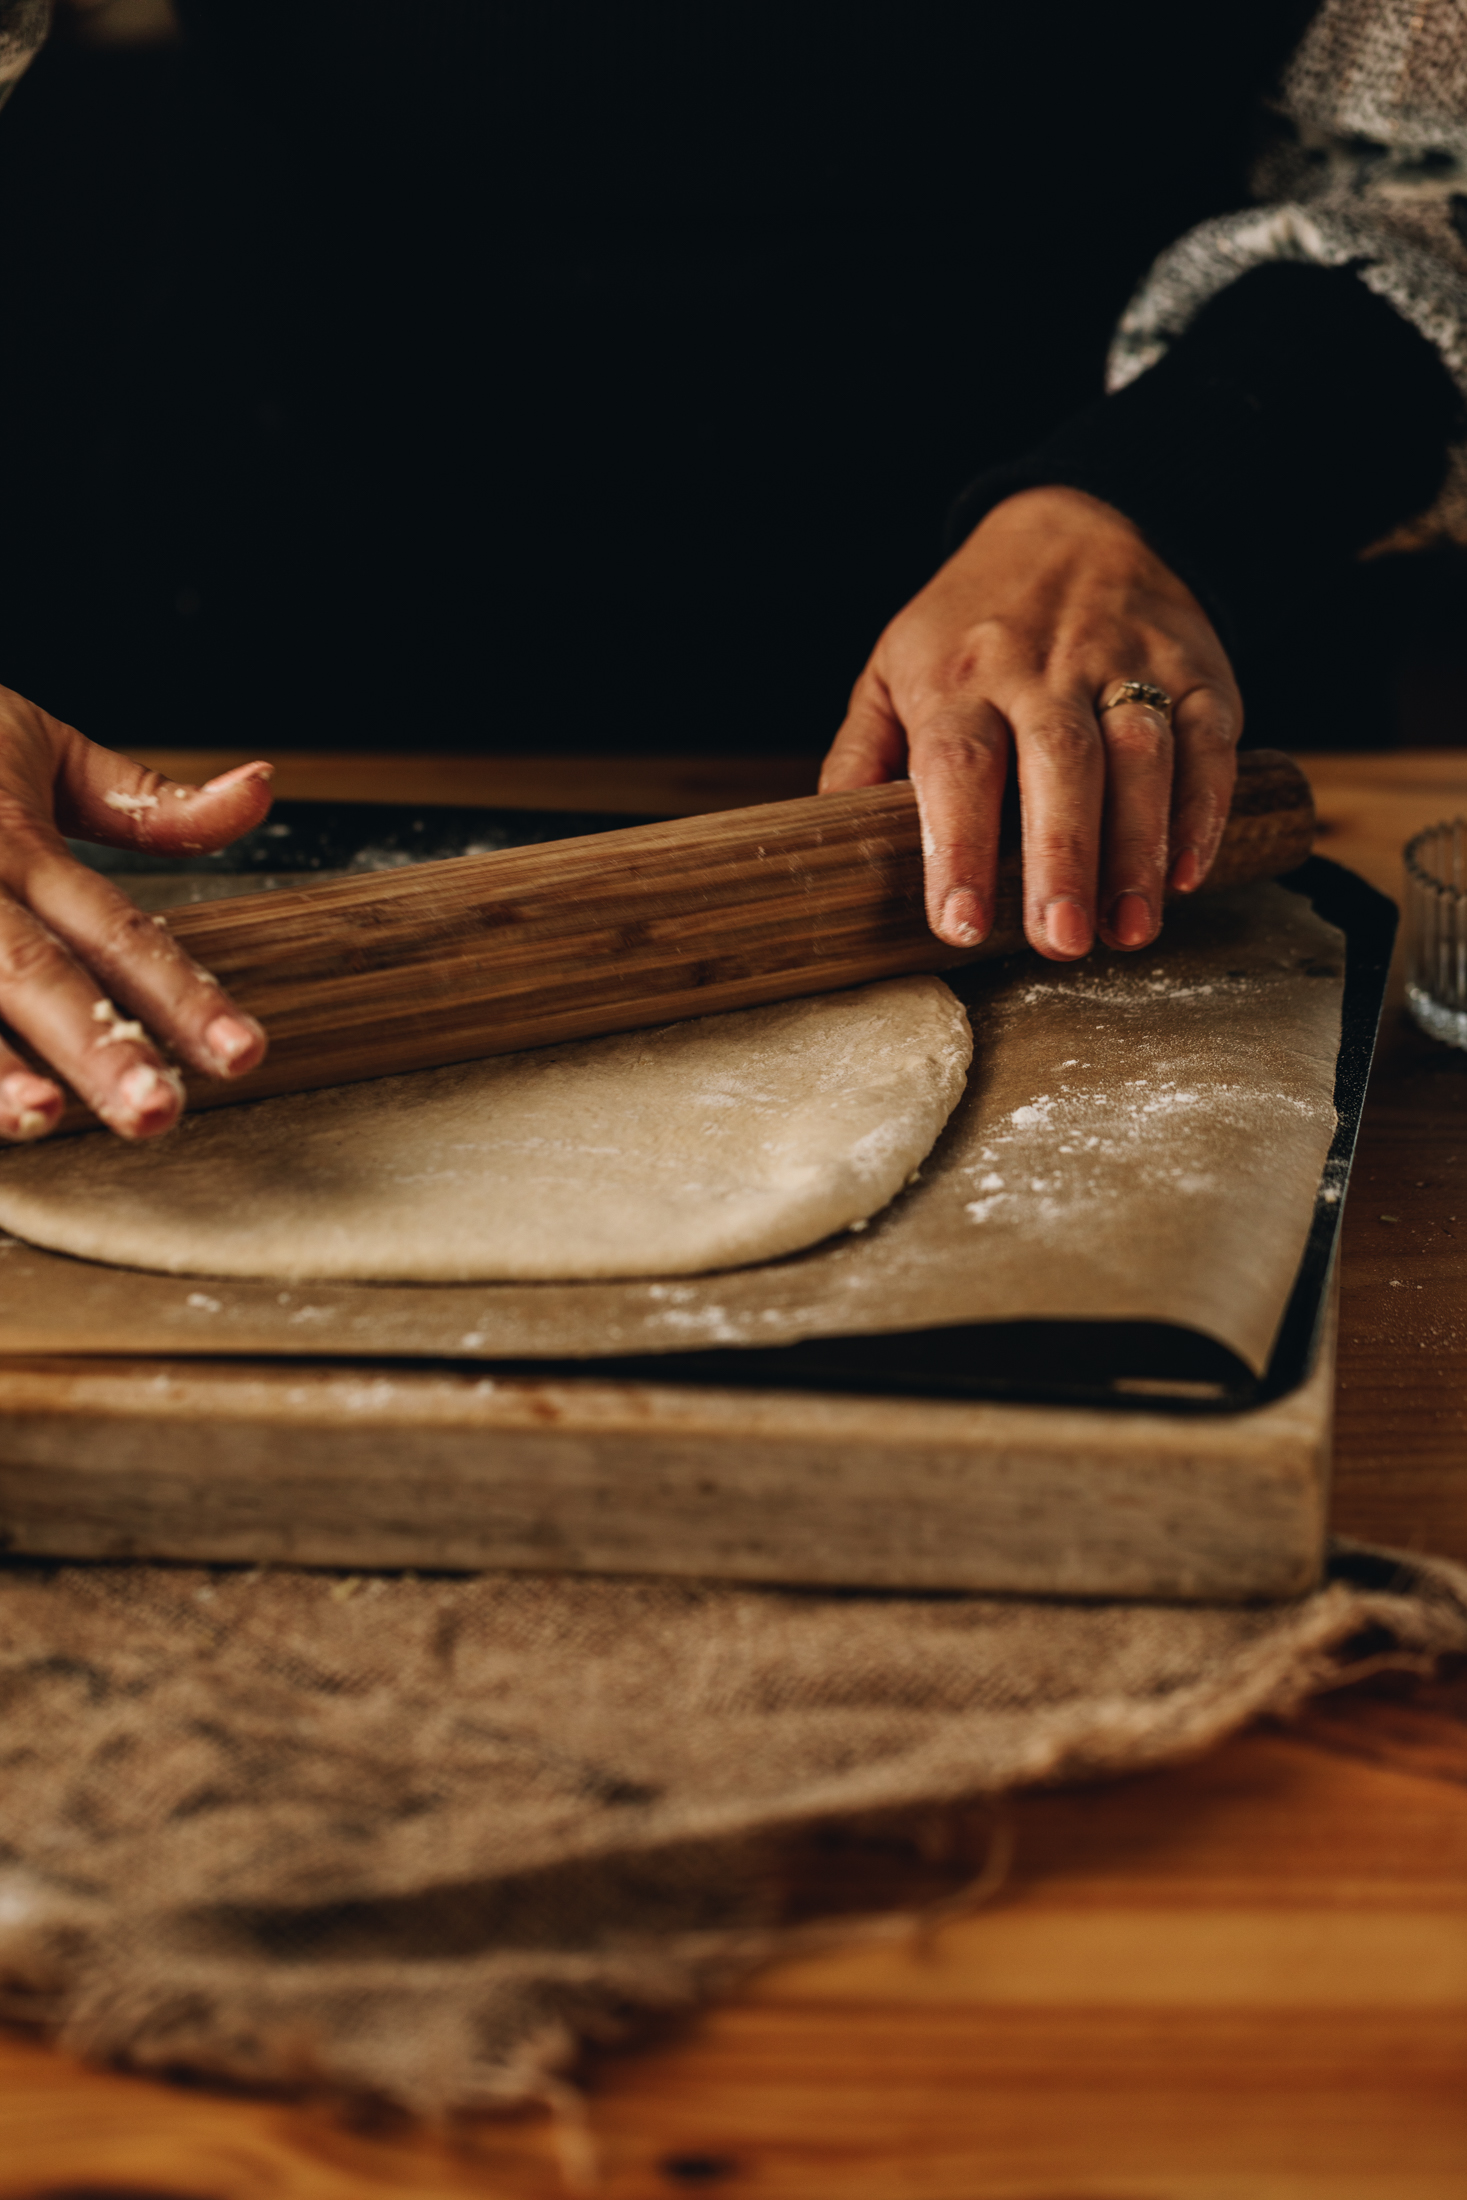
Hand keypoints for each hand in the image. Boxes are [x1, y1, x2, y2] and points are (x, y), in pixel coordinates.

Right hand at [0, 684, 273, 1140]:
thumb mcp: (41, 745)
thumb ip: (149, 800)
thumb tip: (264, 788)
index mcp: (15, 840)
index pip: (115, 928)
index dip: (182, 993)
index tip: (243, 1055)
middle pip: (33, 971)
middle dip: (95, 1046)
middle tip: (157, 1113)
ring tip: (40, 1120)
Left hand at [820, 486, 1242, 959]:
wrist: (1082, 522)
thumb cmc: (973, 623)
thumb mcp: (893, 669)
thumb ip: (862, 759)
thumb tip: (827, 843)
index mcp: (958, 675)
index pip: (957, 764)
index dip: (958, 846)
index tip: (960, 924)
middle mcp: (1044, 667)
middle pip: (1058, 763)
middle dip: (1061, 857)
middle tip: (1060, 941)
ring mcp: (1126, 666)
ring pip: (1140, 756)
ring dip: (1138, 848)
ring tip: (1129, 930)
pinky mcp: (1197, 672)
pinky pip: (1207, 741)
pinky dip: (1202, 809)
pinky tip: (1187, 874)